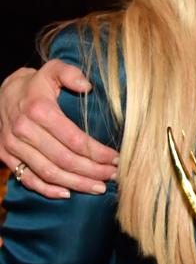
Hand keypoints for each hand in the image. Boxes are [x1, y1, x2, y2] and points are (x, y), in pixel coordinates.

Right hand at [0, 61, 118, 197]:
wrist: (3, 94)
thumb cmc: (36, 84)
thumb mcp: (52, 70)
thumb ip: (71, 73)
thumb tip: (88, 86)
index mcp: (39, 110)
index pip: (74, 139)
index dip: (97, 152)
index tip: (116, 158)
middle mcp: (24, 130)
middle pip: (64, 159)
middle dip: (92, 171)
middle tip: (113, 176)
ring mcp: (13, 146)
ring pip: (49, 173)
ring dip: (76, 183)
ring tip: (99, 187)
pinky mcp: (7, 157)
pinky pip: (28, 179)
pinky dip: (49, 190)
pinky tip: (69, 193)